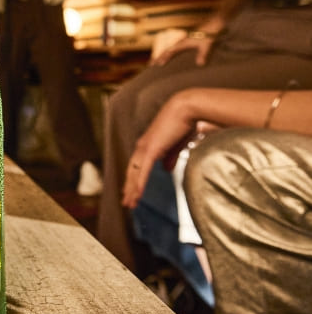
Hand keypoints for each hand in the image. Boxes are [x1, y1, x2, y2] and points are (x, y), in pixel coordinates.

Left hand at [121, 94, 198, 208]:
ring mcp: (145, 147)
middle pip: (132, 171)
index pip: (137, 166)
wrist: (187, 109)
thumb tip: (165, 170)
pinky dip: (139, 183)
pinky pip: (143, 170)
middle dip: (129, 188)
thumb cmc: (184, 124)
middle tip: (126, 203)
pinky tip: (137, 194)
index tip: (131, 192)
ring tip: (129, 204)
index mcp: (149, 144)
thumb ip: (169, 157)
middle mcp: (143, 146)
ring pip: (134, 173)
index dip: (133, 179)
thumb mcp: (176, 145)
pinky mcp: (151, 149)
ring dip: (132, 190)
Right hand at [151, 32, 215, 66]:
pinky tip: (164, 57)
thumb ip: (202, 55)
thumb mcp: (206, 45)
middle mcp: (179, 42)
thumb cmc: (208, 35)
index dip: (164, 57)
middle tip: (150, 64)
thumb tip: (200, 64)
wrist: (211, 26)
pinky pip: (171, 49)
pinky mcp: (183, 42)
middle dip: (157, 57)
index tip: (158, 63)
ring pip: (167, 49)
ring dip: (160, 55)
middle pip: (165, 50)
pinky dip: (166, 53)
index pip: (170, 51)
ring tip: (153, 61)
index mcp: (183, 43)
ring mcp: (181, 42)